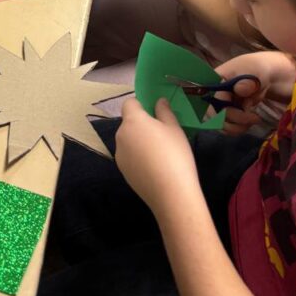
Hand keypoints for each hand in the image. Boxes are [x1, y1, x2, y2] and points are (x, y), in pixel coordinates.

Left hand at [115, 97, 198, 213]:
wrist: (171, 194)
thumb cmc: (175, 155)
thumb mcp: (175, 129)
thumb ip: (164, 111)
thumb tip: (159, 101)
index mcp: (133, 121)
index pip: (129, 103)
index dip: (141, 105)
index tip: (155, 114)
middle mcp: (121, 135)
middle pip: (128, 123)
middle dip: (142, 125)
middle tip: (162, 135)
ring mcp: (120, 155)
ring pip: (128, 141)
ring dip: (139, 142)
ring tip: (159, 155)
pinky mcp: (123, 172)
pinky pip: (129, 157)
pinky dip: (138, 158)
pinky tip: (154, 168)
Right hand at [213, 53, 295, 134]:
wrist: (268, 76)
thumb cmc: (259, 69)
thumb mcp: (255, 71)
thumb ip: (246, 80)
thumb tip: (238, 89)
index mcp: (216, 79)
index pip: (212, 98)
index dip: (225, 108)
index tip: (245, 109)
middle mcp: (214, 92)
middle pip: (212, 114)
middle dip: (232, 120)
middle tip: (253, 118)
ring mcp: (220, 104)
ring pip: (218, 123)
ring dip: (235, 127)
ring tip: (253, 120)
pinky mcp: (227, 113)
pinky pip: (225, 127)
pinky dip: (237, 129)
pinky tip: (249, 123)